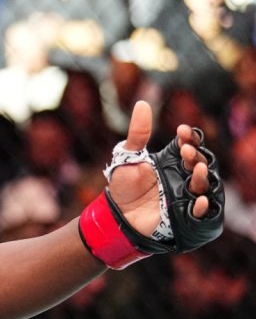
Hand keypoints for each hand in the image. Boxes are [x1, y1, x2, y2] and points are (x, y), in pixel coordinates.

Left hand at [106, 101, 211, 236]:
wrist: (116, 215)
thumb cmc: (124, 185)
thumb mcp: (128, 157)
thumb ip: (137, 133)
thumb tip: (142, 103)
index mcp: (171, 161)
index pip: (188, 145)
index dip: (189, 137)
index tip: (182, 131)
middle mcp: (182, 176)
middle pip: (198, 162)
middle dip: (195, 155)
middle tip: (185, 151)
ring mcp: (185, 194)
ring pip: (203, 183)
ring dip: (203, 175)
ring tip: (197, 168)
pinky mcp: (184, 214)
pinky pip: (200, 211)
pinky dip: (203, 206)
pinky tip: (201, 200)